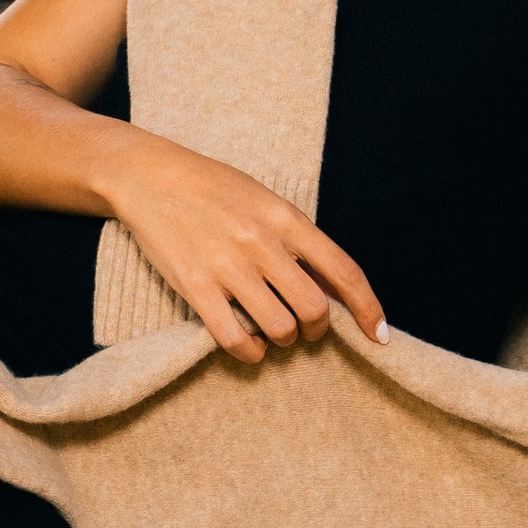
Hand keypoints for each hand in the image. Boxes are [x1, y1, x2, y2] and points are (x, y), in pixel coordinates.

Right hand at [104, 134, 384, 367]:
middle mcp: (262, 242)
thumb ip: (299, 240)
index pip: (344, 271)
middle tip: (305, 329)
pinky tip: (247, 344)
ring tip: (271, 332)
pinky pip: (234, 338)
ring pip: (279, 329)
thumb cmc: (212, 188)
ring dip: (282, 341)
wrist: (149, 175)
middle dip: (317, 330)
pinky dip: (249, 352)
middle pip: (314, 309)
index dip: (367, 308)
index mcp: (286, 218)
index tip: (378, 335)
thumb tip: (333, 287)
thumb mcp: (265, 201)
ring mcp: (227, 265)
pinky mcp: (194, 285)